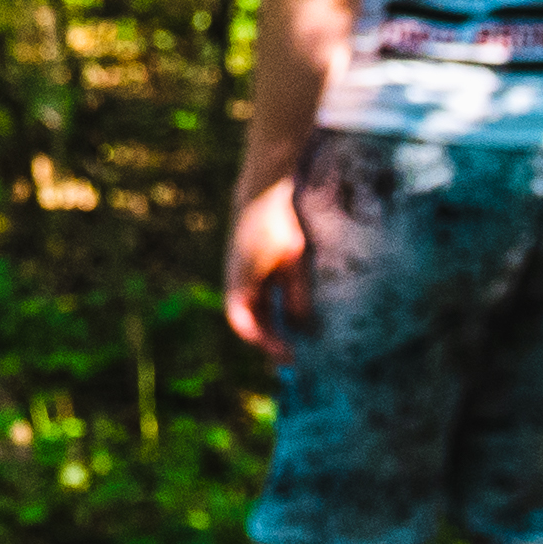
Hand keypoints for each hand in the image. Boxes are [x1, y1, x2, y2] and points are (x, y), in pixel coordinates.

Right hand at [221, 171, 310, 352]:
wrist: (264, 187)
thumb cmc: (277, 224)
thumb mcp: (293, 264)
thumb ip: (297, 297)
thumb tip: (305, 329)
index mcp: (239, 284)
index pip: (244, 324)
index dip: (265, 343)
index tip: (289, 356)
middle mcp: (237, 279)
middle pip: (251, 318)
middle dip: (271, 337)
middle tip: (296, 356)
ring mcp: (244, 269)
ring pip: (258, 304)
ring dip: (275, 321)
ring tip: (301, 337)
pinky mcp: (255, 260)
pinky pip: (263, 290)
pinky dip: (278, 303)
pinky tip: (298, 307)